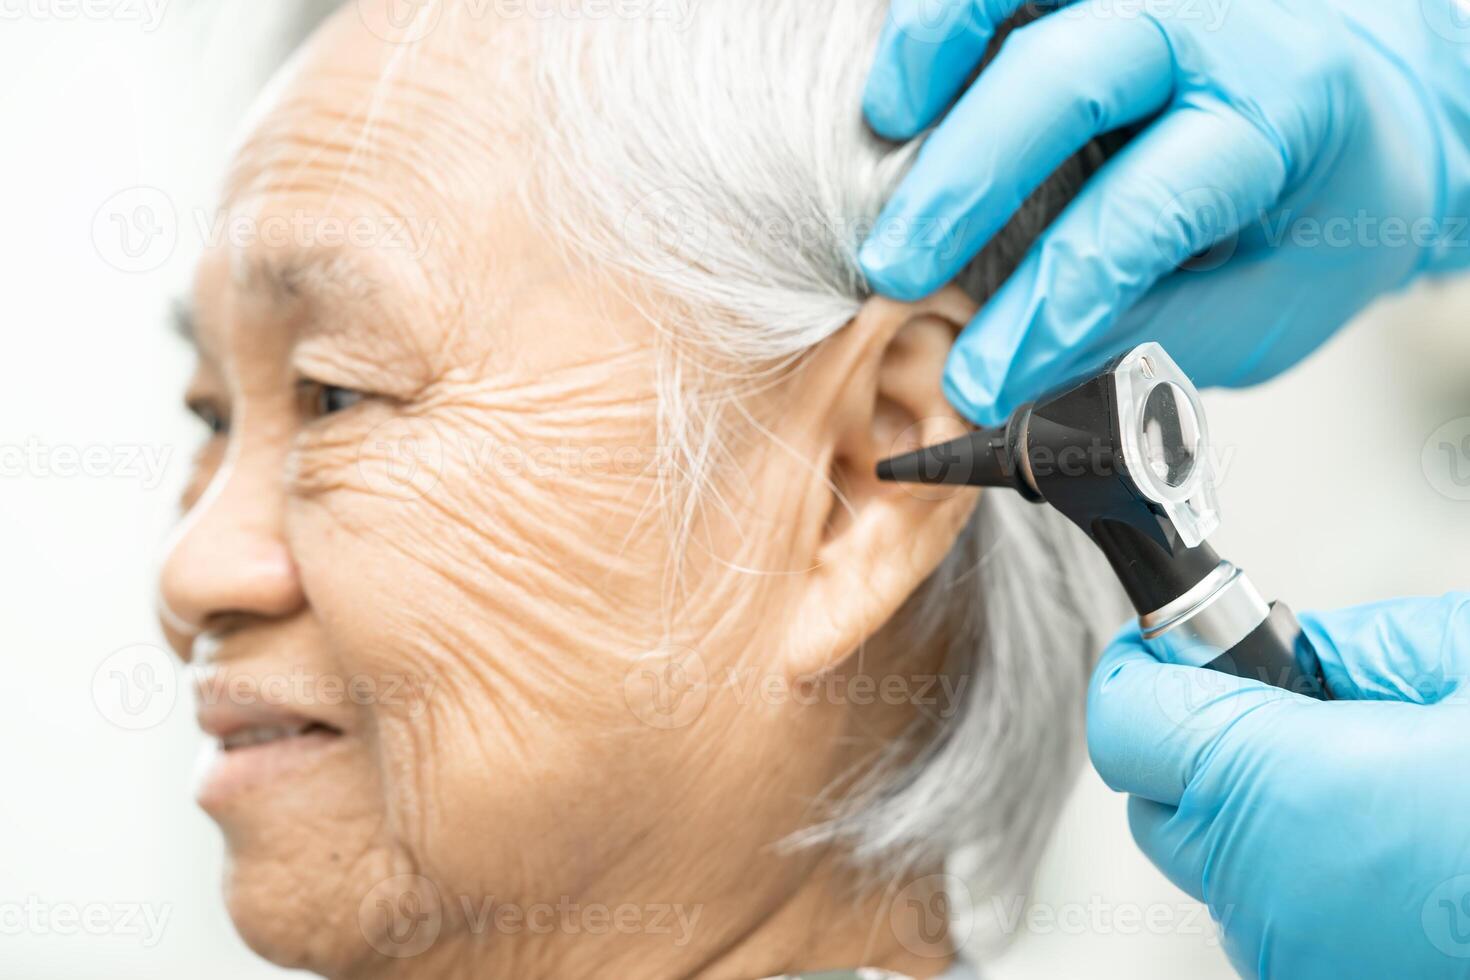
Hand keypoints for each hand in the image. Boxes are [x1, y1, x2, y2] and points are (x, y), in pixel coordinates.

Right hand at [859, 0, 1469, 425]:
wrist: (1363, 102)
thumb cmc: (1315, 209)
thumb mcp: (1269, 303)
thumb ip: (1153, 331)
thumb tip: (1021, 371)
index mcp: (1280, 119)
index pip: (1146, 210)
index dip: (1050, 302)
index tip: (979, 378)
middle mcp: (1215, 30)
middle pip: (1073, 73)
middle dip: (967, 177)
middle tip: (896, 270)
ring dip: (939, 44)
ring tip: (884, 128)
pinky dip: (945, 16)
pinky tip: (903, 86)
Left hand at [1087, 593, 1469, 978]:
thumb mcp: (1463, 662)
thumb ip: (1353, 649)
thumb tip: (1295, 648)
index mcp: (1280, 791)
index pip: (1126, 721)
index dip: (1145, 671)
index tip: (1169, 651)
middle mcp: (1269, 893)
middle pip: (1160, 799)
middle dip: (1199, 742)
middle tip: (1282, 707)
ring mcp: (1300, 959)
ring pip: (1216, 867)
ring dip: (1254, 817)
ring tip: (1361, 784)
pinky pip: (1275, 919)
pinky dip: (1300, 877)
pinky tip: (1388, 850)